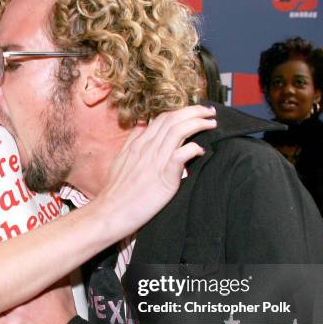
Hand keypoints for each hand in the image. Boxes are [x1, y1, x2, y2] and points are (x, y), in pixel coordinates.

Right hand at [96, 105, 216, 238]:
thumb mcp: (120, 160)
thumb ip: (132, 142)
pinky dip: (193, 149)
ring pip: (178, 131)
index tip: (194, 112)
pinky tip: (201, 150)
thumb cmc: (115, 191)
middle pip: (173, 119)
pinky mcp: (163, 177)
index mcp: (139, 143)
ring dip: (197, 123)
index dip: (181, 111)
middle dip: (195, 111)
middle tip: (209, 112)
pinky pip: (180, 156)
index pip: (163, 118)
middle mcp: (147, 148)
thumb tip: (142, 125)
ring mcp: (155, 161)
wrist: (110, 212)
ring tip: (211, 124)